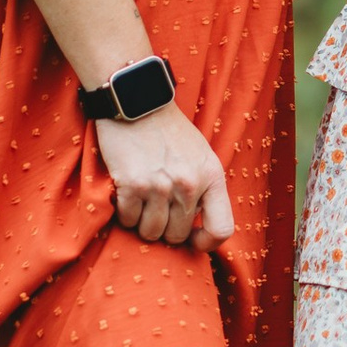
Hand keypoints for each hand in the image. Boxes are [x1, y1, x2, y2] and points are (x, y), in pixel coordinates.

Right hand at [94, 103, 234, 246]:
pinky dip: (124, 213)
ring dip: (142, 223)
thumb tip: (199, 227)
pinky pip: (127, 220)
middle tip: (156, 209)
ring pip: (151, 233)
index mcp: (212, 177)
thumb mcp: (202, 156)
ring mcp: (160, 186)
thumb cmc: (170, 131)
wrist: (139, 103)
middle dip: (165, 228)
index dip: (206, 243)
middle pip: (177, 236)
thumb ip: (205, 189)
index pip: (221, 229)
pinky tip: (126, 194)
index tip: (192, 239)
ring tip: (141, 201)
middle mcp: (189, 185)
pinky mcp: (132, 184)